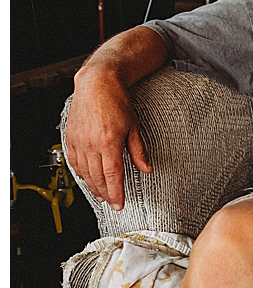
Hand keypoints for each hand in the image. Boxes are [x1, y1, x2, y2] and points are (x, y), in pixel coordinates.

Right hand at [61, 74, 150, 209]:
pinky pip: (74, 161)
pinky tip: (86, 178)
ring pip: (84, 171)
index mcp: (109, 142)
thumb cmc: (116, 101)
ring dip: (92, 185)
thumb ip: (139, 151)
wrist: (97, 84)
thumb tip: (146, 168)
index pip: (112, 175)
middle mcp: (91, 144)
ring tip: (101, 194)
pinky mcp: (70, 137)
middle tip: (112, 203)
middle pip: (97, 177)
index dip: (116, 192)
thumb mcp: (134, 126)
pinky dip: (80, 172)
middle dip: (105, 193)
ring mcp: (79, 141)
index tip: (119, 204)